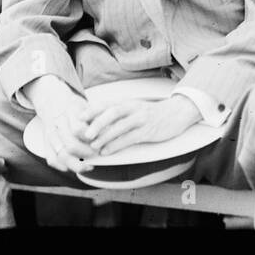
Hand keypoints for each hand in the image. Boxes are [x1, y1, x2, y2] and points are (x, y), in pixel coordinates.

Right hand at [27, 76, 94, 172]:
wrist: (52, 99)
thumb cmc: (75, 105)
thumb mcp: (88, 105)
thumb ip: (97, 118)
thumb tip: (110, 134)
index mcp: (70, 111)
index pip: (78, 129)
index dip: (91, 139)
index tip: (102, 142)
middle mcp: (58, 123)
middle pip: (70, 145)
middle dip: (87, 153)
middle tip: (98, 154)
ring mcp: (51, 134)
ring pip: (61, 155)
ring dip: (76, 164)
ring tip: (89, 166)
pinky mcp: (46, 142)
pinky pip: (51, 159)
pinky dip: (62, 166)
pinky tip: (72, 167)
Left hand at [81, 95, 201, 157]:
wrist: (176, 113)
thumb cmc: (152, 114)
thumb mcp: (134, 109)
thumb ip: (119, 113)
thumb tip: (97, 123)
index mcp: (128, 102)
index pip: (106, 104)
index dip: (92, 110)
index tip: (78, 118)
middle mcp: (133, 108)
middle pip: (112, 112)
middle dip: (96, 123)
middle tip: (84, 134)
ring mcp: (141, 119)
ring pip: (120, 126)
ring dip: (105, 136)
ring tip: (93, 146)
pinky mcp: (148, 130)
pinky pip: (129, 138)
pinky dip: (116, 145)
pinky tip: (107, 151)